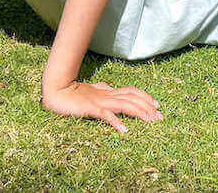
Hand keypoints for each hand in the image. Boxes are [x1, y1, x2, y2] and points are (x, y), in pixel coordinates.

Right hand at [41, 80, 162, 133]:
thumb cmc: (74, 92)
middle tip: (160, 117)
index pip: (132, 91)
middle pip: (133, 98)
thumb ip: (102, 89)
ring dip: (139, 113)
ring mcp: (100, 101)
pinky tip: (125, 130)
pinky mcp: (91, 108)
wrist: (57, 91)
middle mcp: (108, 94)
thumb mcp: (92, 91)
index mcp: (109, 91)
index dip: (145, 96)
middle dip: (148, 106)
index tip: (156, 105)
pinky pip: (106, 115)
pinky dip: (116, 121)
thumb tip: (110, 87)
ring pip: (125, 105)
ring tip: (150, 121)